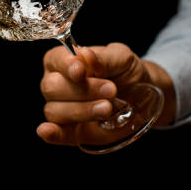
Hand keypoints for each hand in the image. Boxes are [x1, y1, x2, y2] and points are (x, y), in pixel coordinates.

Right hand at [37, 43, 175, 145]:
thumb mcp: (122, 59)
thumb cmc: (126, 73)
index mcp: (63, 61)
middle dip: (82, 90)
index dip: (65, 65)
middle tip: (110, 90)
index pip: (55, 60)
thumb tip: (85, 55)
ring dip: (82, 110)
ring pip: (55, 111)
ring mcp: (61, 109)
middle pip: (52, 87)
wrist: (142, 98)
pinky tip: (48, 131)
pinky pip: (57, 134)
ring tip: (107, 108)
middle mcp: (56, 84)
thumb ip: (104, 58)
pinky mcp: (72, 131)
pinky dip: (52, 134)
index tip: (81, 71)